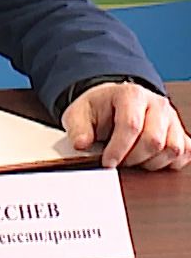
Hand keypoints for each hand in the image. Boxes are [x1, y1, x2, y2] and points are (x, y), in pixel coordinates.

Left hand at [61, 82, 189, 170]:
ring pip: (172, 149)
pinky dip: (168, 163)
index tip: (107, 162)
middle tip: (118, 162)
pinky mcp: (181, 133)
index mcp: (132, 94)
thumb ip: (78, 128)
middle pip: (154, 140)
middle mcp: (157, 104)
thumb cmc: (99, 109)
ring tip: (132, 159)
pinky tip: (148, 160)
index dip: (119, 148)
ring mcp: (172, 119)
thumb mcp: (78, 114)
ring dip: (150, 162)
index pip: (131, 125)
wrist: (113, 104)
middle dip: (133, 158)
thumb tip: (81, 144)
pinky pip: (184, 153)